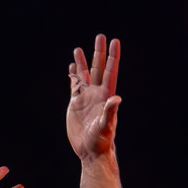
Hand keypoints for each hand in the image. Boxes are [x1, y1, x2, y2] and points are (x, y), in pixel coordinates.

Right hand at [67, 34, 121, 160]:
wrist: (90, 150)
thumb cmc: (101, 140)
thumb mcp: (106, 125)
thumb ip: (110, 111)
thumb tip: (116, 98)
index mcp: (106, 95)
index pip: (110, 71)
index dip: (112, 56)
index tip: (114, 41)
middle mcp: (96, 94)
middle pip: (98, 68)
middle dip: (98, 52)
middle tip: (100, 36)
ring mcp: (86, 98)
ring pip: (84, 75)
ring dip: (82, 63)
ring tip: (78, 49)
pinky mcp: (75, 104)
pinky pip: (74, 86)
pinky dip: (73, 77)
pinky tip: (71, 68)